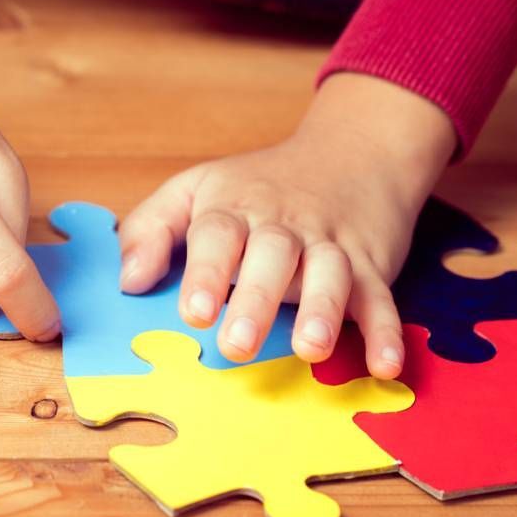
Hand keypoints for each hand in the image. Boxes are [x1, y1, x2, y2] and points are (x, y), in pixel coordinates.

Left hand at [117, 73, 455, 378]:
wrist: (353, 151)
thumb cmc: (257, 185)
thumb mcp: (196, 190)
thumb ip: (152, 229)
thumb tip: (128, 281)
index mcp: (233, 207)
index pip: (217, 234)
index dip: (205, 272)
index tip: (192, 312)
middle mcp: (283, 225)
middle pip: (271, 255)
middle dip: (255, 300)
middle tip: (237, 344)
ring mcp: (330, 244)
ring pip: (329, 272)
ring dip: (321, 310)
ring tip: (310, 348)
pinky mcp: (372, 264)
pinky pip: (381, 297)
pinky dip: (388, 331)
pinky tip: (386, 366)